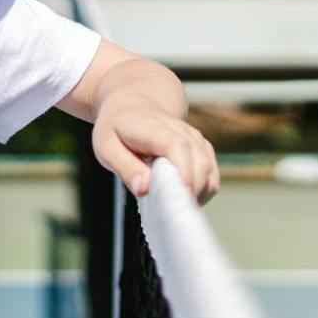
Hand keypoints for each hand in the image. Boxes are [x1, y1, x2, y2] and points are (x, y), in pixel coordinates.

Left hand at [93, 95, 218, 204]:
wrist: (133, 105)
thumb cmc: (118, 129)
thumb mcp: (106, 147)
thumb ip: (125, 167)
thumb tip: (144, 188)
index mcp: (153, 128)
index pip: (176, 146)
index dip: (183, 169)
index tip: (182, 192)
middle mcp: (180, 130)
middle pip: (199, 160)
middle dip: (192, 189)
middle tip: (175, 212)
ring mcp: (194, 139)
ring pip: (209, 168)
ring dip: (198, 192)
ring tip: (175, 207)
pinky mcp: (202, 149)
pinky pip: (211, 173)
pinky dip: (203, 189)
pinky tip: (183, 199)